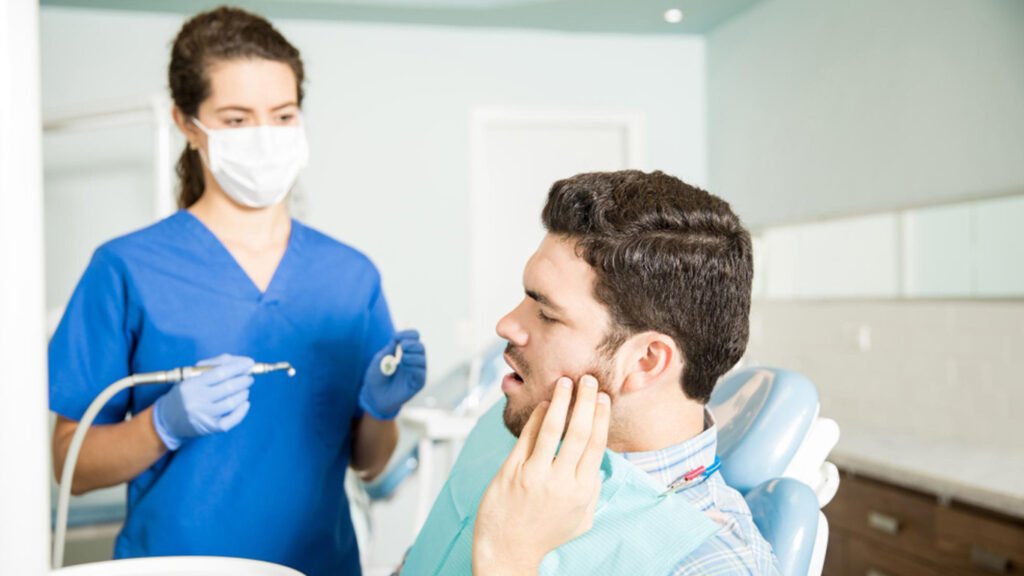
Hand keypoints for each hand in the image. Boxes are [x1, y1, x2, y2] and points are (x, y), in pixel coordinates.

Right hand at [152, 354, 254, 450]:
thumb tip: (242, 362)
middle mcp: (195, 400)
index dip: (237, 367)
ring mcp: (202, 415)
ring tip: (245, 388)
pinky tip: (245, 403)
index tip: (250, 363)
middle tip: (249, 377)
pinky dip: (242, 411)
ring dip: (244, 393)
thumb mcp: (194, 374)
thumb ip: (216, 364)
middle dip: (243, 380)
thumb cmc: (186, 392)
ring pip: (231, 403)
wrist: (168, 419)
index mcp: (190, 384)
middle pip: (227, 388)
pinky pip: (231, 420)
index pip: (219, 373)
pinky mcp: (209, 428)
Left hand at [359, 329, 426, 419]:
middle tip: (402, 346)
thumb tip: (398, 337)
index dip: (409, 334)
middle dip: (413, 343)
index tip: (397, 336)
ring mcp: (415, 372)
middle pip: (421, 347)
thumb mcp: (379, 360)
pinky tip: (406, 365)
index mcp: (404, 352)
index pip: (414, 338)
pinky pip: (421, 373)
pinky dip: (415, 367)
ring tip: (403, 358)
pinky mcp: (417, 384)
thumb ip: (389, 349)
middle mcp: (412, 361)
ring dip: (413, 355)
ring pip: (423, 358)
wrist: (373, 397)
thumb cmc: (375, 378)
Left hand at [472, 375, 610, 575]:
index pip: (596, 445)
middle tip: (589, 380)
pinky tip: (543, 404)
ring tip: (565, 382)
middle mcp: (560, 481)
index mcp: (581, 490)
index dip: (601, 418)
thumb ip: (591, 490)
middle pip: (578, 432)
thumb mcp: (581, 519)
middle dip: (586, 402)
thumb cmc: (546, 535)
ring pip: (552, 429)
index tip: (604, 399)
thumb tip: (598, 462)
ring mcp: (534, 475)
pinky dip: (536, 418)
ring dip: (561, 401)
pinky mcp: (511, 471)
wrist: (508, 550)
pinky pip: (526, 438)